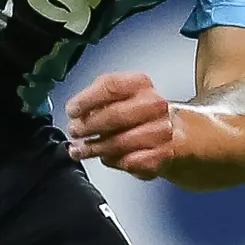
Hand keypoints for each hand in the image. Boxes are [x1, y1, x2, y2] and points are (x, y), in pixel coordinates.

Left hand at [64, 70, 181, 178]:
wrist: (173, 134)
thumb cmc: (137, 115)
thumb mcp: (116, 98)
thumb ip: (96, 102)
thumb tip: (76, 114)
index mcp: (140, 84)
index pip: (110, 86)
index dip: (86, 99)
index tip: (72, 111)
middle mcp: (154, 104)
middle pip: (114, 115)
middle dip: (89, 126)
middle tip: (75, 131)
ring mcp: (162, 130)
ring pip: (120, 142)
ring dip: (95, 148)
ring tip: (81, 150)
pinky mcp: (163, 154)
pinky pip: (131, 161)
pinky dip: (113, 160)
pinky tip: (105, 158)